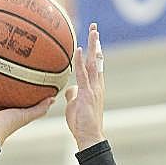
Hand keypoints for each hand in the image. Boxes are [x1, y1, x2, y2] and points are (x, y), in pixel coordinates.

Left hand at [64, 22, 105, 150]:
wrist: (89, 137)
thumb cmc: (81, 124)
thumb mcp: (74, 106)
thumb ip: (73, 94)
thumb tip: (68, 88)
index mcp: (95, 87)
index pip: (95, 65)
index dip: (94, 51)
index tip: (94, 38)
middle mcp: (97, 85)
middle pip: (97, 59)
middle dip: (96, 43)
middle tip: (95, 27)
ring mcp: (94, 89)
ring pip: (93, 63)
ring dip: (93, 46)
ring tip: (93, 31)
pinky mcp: (88, 94)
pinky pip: (83, 74)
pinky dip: (80, 61)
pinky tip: (78, 49)